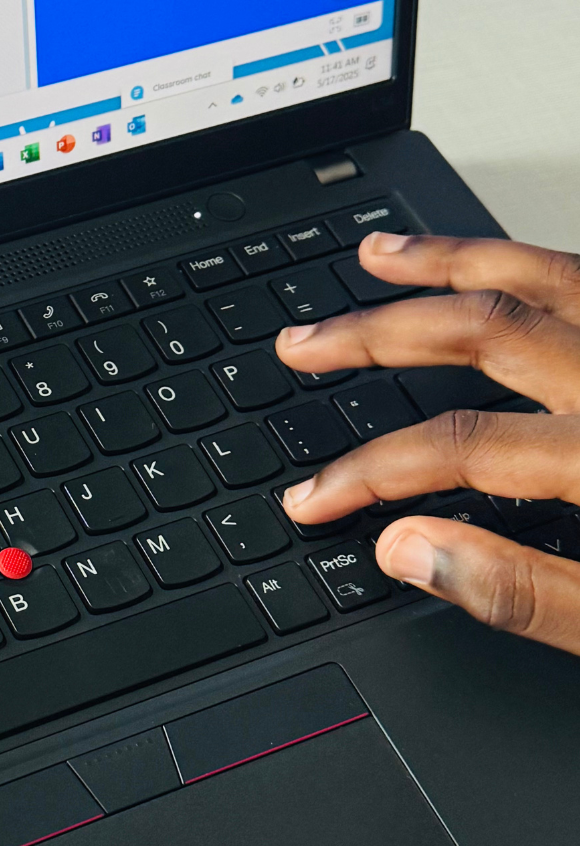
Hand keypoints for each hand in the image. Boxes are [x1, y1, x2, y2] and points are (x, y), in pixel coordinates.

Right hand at [275, 231, 579, 650]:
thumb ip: (524, 592)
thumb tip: (407, 552)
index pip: (458, 446)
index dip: (370, 471)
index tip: (312, 496)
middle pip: (483, 330)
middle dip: (376, 331)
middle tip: (305, 343)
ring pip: (541, 279)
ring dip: (450, 261)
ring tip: (379, 253)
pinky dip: (529, 265)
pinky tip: (497, 267)